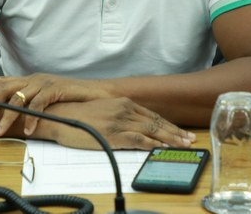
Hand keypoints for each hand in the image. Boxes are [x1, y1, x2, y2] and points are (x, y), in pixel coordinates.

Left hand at [0, 73, 111, 135]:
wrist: (97, 91)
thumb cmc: (72, 97)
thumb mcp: (48, 98)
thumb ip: (32, 102)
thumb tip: (16, 114)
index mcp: (30, 80)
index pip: (4, 79)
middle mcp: (34, 79)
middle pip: (5, 88)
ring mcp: (44, 83)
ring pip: (18, 98)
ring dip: (7, 116)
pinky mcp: (55, 89)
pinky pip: (38, 105)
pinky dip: (31, 119)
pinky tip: (27, 131)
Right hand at [34, 98, 196, 149]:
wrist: (61, 117)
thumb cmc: (80, 117)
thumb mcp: (104, 112)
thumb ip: (120, 117)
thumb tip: (135, 127)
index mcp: (123, 103)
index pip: (152, 116)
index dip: (169, 125)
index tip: (181, 133)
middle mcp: (124, 109)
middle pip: (156, 122)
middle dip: (175, 132)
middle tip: (189, 140)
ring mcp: (119, 121)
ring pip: (151, 130)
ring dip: (168, 139)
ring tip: (182, 145)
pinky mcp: (112, 134)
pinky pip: (136, 139)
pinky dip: (150, 143)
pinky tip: (160, 147)